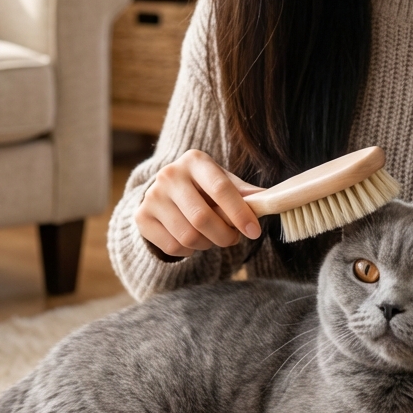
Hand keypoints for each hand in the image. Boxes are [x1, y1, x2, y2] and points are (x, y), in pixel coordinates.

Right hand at [134, 149, 262, 258]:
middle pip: (202, 218)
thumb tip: (271, 200)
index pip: (220, 188)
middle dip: (225, 235)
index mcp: (195, 160)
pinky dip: (189, 251)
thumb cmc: (202, 187)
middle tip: (234, 238)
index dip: (239, 213)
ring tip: (213, 238)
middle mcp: (169, 174)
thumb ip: (245, 192)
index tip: (254, 231)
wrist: (164, 192)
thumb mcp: (223, 181)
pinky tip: (193, 240)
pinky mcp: (142, 217)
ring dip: (208, 244)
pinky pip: (173, 246)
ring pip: (188, 236)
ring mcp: (152, 196)